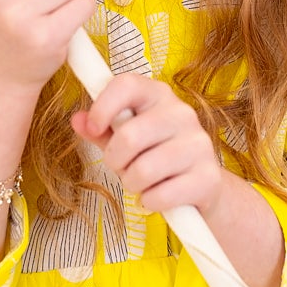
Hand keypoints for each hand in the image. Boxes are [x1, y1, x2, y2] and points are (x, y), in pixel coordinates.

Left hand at [72, 73, 224, 216]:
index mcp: (158, 95)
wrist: (201, 184)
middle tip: (122, 167)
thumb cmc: (154, 155)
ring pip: (144, 170)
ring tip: (141, 183)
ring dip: (132, 184)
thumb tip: (78, 120)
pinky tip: (157, 196)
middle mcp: (182, 113)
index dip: (103, 106)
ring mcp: (199, 144)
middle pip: (130, 136)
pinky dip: (150, 202)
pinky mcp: (208, 176)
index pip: (126, 85)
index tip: (93, 128)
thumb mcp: (123, 138)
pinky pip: (161, 195)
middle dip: (115, 160)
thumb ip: (100, 129)